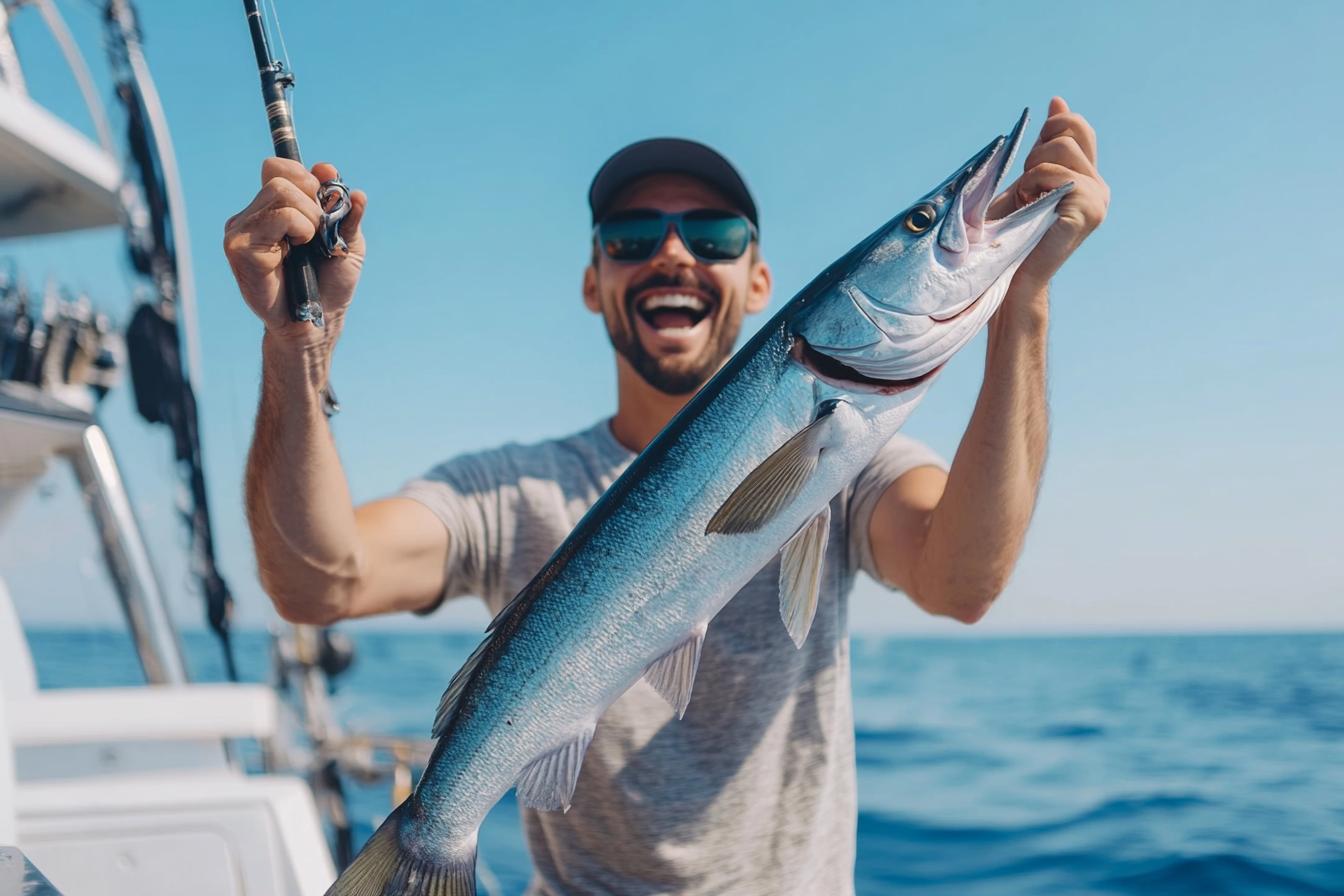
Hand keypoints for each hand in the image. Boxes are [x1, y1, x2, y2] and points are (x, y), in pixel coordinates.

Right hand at [224, 159, 367, 343]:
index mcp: (270, 210)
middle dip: (311, 199)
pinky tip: (296, 252)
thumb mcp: (346, 240)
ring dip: (309, 218)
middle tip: (317, 232)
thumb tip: (331, 169)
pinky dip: (300, 229)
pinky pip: (279, 217)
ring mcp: (240, 231)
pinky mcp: (239, 248)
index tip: (323, 202)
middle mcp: (250, 216)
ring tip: (308, 245)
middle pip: (279, 175)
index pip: (277, 167)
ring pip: (280, 192)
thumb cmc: (329, 284)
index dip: (305, 177)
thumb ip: (342, 207)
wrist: (317, 321)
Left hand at [987, 97, 1108, 288]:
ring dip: (1031, 172)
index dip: (1052, 126)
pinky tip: (1029, 210)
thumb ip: (1045, 144)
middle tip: (1025, 186)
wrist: (1010, 274)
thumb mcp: (1026, 178)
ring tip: (1026, 202)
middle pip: (1069, 130)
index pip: (1077, 127)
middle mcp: (1099, 187)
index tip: (1030, 156)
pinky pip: (1056, 175)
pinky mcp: (1088, 210)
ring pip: (1060, 150)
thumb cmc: (1010, 231)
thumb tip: (1058, 99)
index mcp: (1088, 178)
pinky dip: (1033, 187)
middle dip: (1037, 150)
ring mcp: (1098, 199)